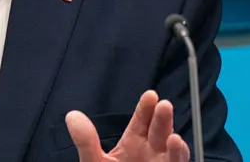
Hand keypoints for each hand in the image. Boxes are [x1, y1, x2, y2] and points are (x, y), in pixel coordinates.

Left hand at [66, 90, 189, 161]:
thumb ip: (86, 141)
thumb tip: (72, 115)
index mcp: (133, 144)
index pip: (142, 121)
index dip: (146, 108)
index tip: (151, 95)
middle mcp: (151, 154)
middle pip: (160, 133)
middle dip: (163, 119)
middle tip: (164, 105)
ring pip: (175, 155)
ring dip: (177, 147)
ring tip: (174, 139)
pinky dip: (177, 161)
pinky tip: (175, 154)